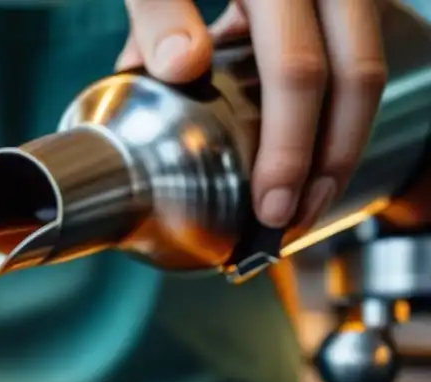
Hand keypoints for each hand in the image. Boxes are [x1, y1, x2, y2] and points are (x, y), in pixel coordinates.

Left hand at [117, 0, 387, 231]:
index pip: (296, 71)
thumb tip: (183, 68)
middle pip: (355, 73)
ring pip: (364, 59)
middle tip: (296, 218)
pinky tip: (298, 135)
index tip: (269, 206)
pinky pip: (346, 43)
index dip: (289, 149)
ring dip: (342, 133)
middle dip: (332, 157)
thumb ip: (159, 10)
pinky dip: (326, 95)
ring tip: (311, 191)